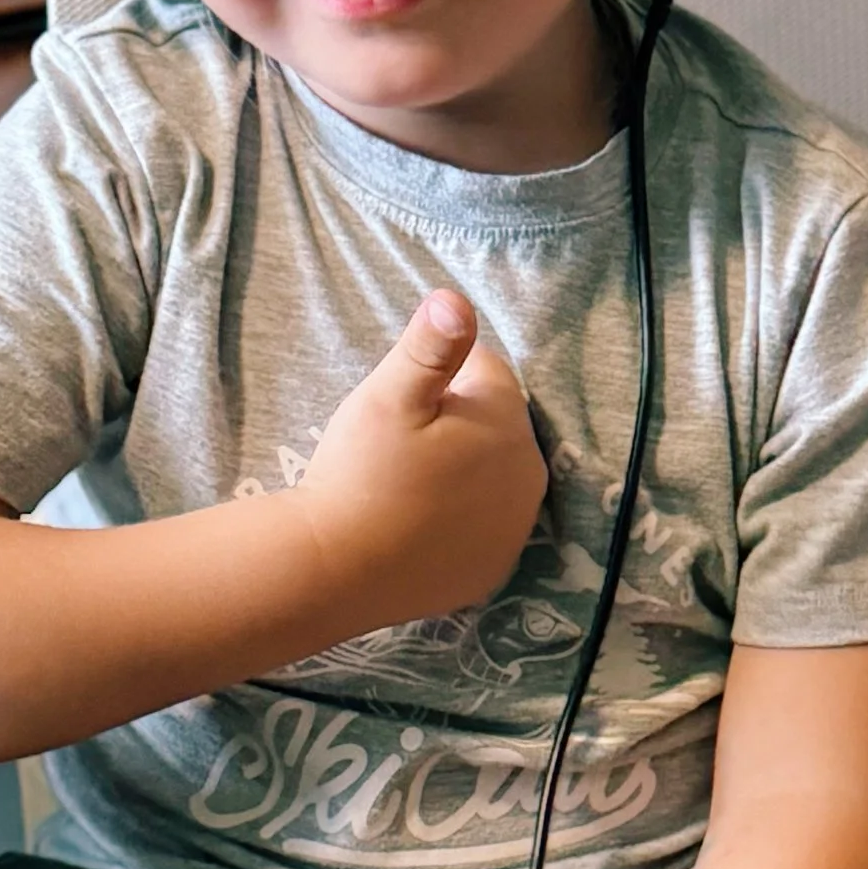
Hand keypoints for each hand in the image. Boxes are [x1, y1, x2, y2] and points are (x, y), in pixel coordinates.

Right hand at [299, 291, 546, 628]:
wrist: (337, 569)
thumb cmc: (360, 473)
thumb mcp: (388, 396)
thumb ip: (431, 345)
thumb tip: (456, 298)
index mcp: (507, 419)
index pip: (484, 371)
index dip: (436, 381)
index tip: (401, 408)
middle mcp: (530, 472)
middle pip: (492, 423)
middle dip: (453, 423)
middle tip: (398, 450)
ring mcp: (516, 526)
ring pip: (491, 473)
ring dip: (460, 469)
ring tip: (405, 487)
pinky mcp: (496, 566)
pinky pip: (483, 523)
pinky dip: (459, 519)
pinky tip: (418, 525)